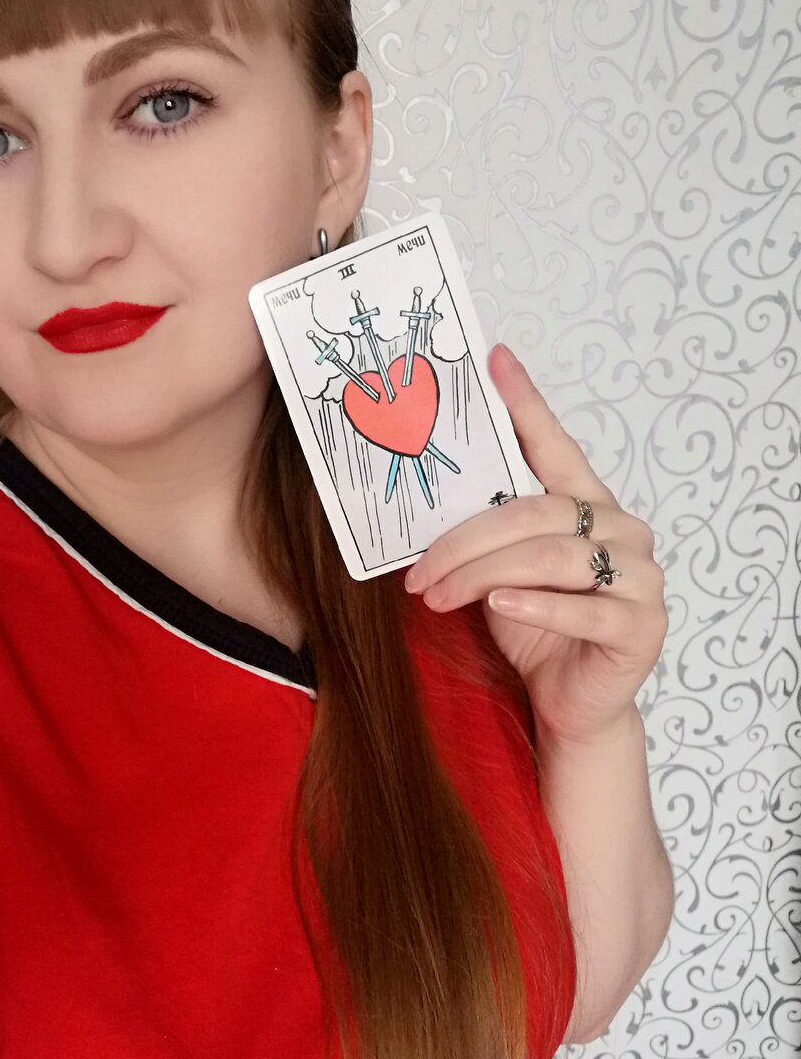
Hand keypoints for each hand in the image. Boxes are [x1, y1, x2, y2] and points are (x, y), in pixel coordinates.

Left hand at [403, 344, 667, 745]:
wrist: (567, 699)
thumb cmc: (530, 623)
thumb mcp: (497, 568)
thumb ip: (486, 528)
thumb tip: (425, 491)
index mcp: (586, 502)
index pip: (553, 443)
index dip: (525, 402)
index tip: (494, 359)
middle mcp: (620, 529)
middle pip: (533, 513)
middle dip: (462, 541)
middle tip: (416, 570)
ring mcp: (639, 576)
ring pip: (548, 557)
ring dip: (479, 575)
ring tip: (435, 595)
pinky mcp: (641, 626)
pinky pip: (581, 608)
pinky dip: (533, 604)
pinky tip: (498, 603)